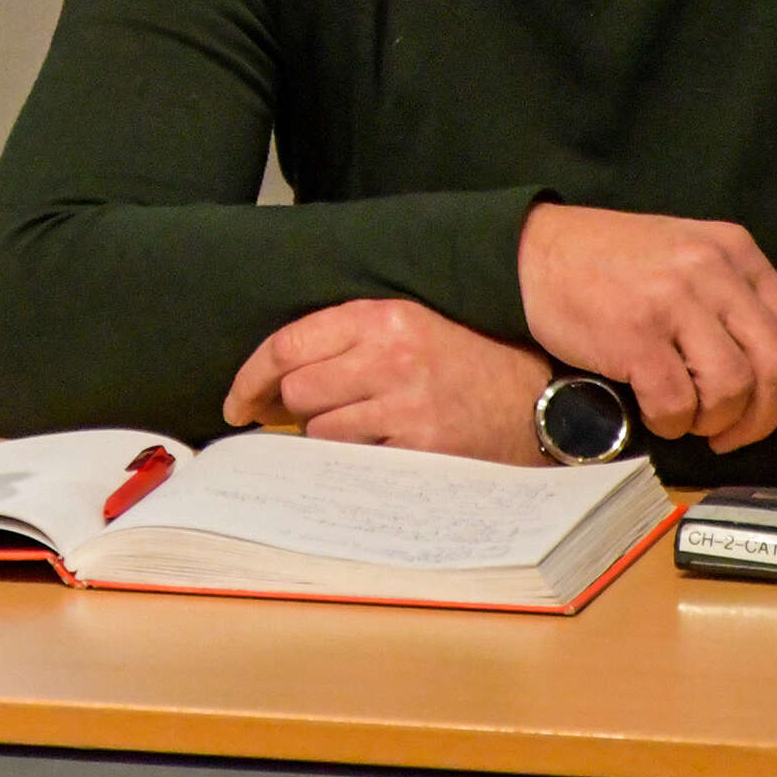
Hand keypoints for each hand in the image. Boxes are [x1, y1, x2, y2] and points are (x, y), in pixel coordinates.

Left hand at [221, 298, 553, 464]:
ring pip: (320, 430)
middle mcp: (391, 355)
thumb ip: (352, 340)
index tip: (237, 401)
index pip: (288, 344)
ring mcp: (406, 403)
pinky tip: (388, 445)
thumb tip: (277, 376)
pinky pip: (355, 458)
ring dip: (329, 434)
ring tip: (370, 424)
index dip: (250, 377)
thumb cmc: (470, 364)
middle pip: (297, 390)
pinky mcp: (420, 446)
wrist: (539, 403)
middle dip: (292, 408)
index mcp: (384, 317)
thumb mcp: (414, 327)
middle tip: (305, 416)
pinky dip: (359, 457)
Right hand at [515, 204, 776, 461]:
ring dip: (716, 423)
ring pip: (732, 389)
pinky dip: (673, 424)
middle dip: (764, 420)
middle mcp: (712, 272)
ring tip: (691, 420)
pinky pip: (677, 402)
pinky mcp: (634, 334)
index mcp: (737, 254)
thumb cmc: (619, 264)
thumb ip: (768, 300)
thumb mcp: (702, 263)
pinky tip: (657, 415)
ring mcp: (673, 302)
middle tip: (734, 438)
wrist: (535, 252)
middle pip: (776, 368)